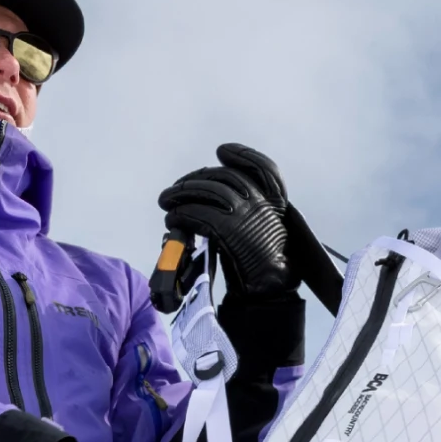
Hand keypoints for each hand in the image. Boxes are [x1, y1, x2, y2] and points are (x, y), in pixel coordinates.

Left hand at [158, 144, 295, 300]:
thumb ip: (249, 212)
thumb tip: (213, 199)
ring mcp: (246, 214)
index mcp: (274, 202)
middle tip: (175, 189)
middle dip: (195, 179)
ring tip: (166, 202)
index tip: (222, 152)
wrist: (270, 290)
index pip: (262, 168)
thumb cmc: (263, 264)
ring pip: (207, 192)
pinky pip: (198, 214)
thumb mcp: (265, 231)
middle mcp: (262, 202)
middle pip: (223, 177)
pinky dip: (181, 214)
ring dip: (180, 194)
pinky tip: (172, 219)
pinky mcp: (229, 230)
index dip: (242, 155)